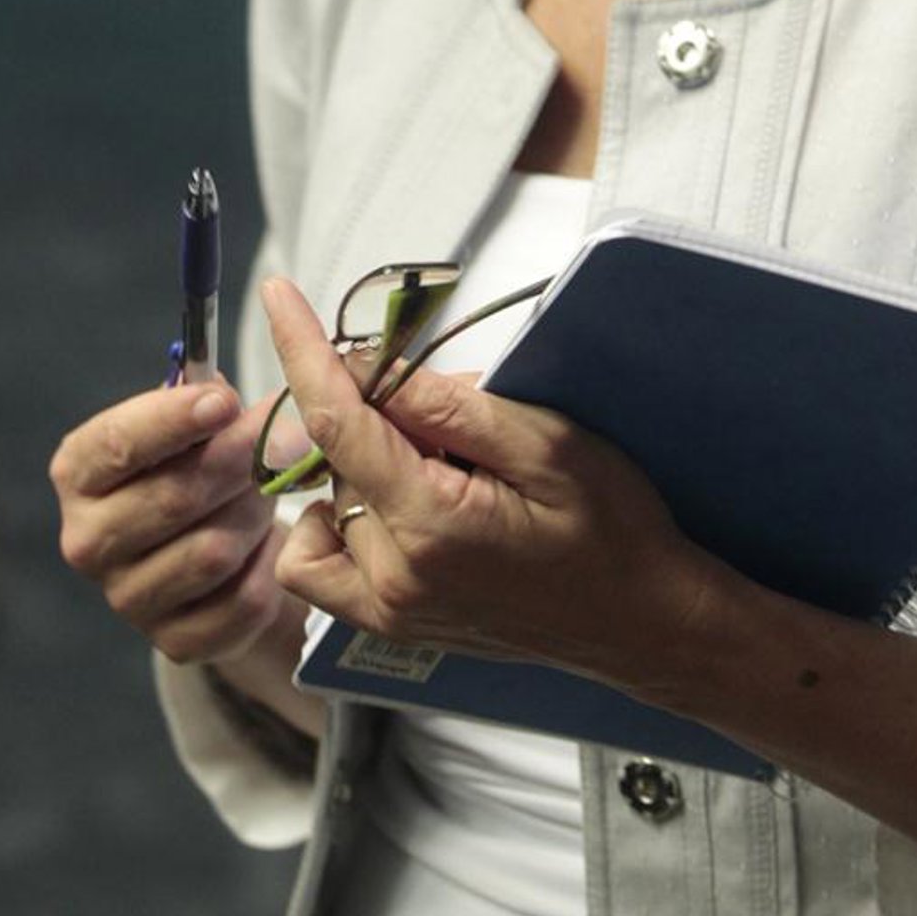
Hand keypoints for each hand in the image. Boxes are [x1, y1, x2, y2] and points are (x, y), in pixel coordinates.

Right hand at [50, 379, 292, 669]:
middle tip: (286, 437)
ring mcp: (127, 599)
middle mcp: (87, 541)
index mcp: (80, 474)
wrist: (223, 549)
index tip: (226, 400)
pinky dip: (270, 565)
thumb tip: (225, 395)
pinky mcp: (175, 642)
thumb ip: (206, 401)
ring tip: (269, 491)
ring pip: (213, 550)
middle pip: (172, 498)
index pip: (115, 445)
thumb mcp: (197, 423)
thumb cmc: (202, 465)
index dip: (173, 419)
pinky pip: (242, 599)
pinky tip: (269, 545)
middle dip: (239, 462)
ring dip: (255, 513)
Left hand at [260, 276, 717, 695]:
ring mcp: (386, 609)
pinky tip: (392, 501)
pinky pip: (320, 563)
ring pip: (327, 501)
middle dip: (380, 411)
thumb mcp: (547, 445)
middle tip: (462, 418)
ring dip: (365, 464)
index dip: (303, 349)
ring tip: (446, 466)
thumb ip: (452, 409)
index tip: (277, 293)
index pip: (338, 422)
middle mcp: (392, 577)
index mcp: (431, 525)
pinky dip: (336, 519)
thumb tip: (371, 367)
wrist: (638, 620)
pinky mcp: (389, 622)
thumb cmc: (612, 527)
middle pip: (337, 456)